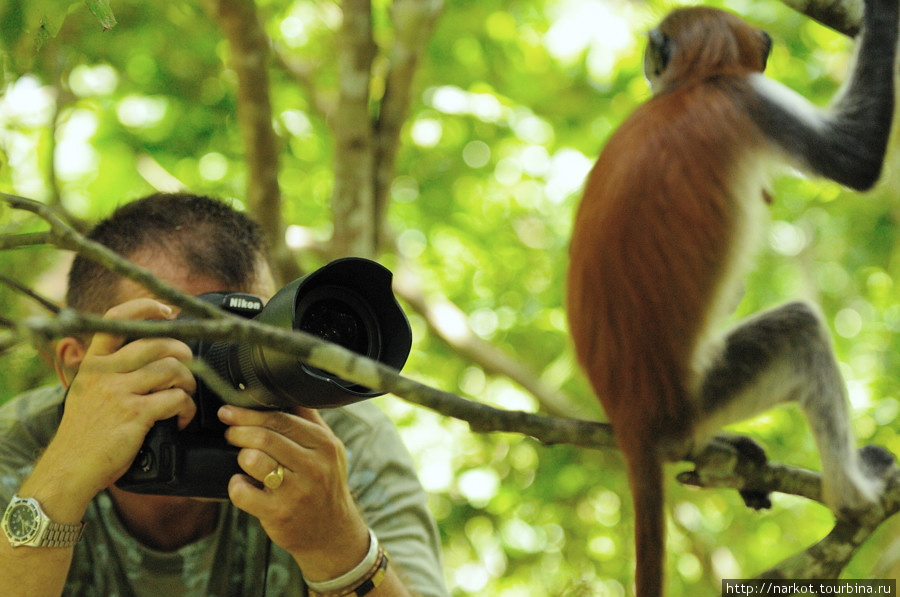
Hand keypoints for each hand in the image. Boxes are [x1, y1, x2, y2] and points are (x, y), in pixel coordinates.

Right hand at [39, 299, 196, 511]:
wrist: (70, 468)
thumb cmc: (84, 433)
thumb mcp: (87, 391)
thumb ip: (109, 370)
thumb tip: (146, 351)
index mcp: (93, 363)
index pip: (116, 319)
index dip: (145, 307)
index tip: (169, 312)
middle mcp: (105, 372)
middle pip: (157, 342)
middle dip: (184, 352)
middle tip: (188, 367)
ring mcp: (120, 392)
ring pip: (172, 367)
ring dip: (188, 381)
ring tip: (185, 394)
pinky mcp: (135, 414)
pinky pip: (175, 398)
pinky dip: (186, 408)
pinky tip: (181, 418)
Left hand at [219, 405, 370, 580]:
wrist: (332, 532)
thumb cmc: (324, 484)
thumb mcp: (328, 450)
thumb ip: (308, 421)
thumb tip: (280, 392)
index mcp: (325, 445)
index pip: (281, 418)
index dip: (250, 413)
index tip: (229, 410)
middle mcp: (314, 466)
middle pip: (264, 437)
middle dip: (238, 431)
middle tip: (230, 433)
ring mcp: (297, 491)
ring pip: (252, 460)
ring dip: (241, 457)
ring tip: (245, 460)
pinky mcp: (280, 513)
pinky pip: (242, 491)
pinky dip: (236, 485)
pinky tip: (243, 484)